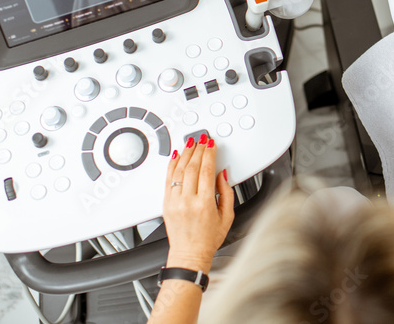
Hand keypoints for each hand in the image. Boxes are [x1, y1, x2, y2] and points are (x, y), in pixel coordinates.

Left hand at [162, 134, 233, 270]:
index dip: (209, 154)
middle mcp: (187, 201)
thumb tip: (223, 175)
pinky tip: (175, 156)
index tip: (211, 145)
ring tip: (190, 143)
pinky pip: (167, 179)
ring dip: (185, 154)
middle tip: (202, 139)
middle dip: (198, 150)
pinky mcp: (166, 204)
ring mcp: (174, 202)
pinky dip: (171, 165)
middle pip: (192, 167)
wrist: (189, 255)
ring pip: (178, 171)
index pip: (206, 170)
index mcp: (204, 204)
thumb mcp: (227, 217)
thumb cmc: (208, 239)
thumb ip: (227, 193)